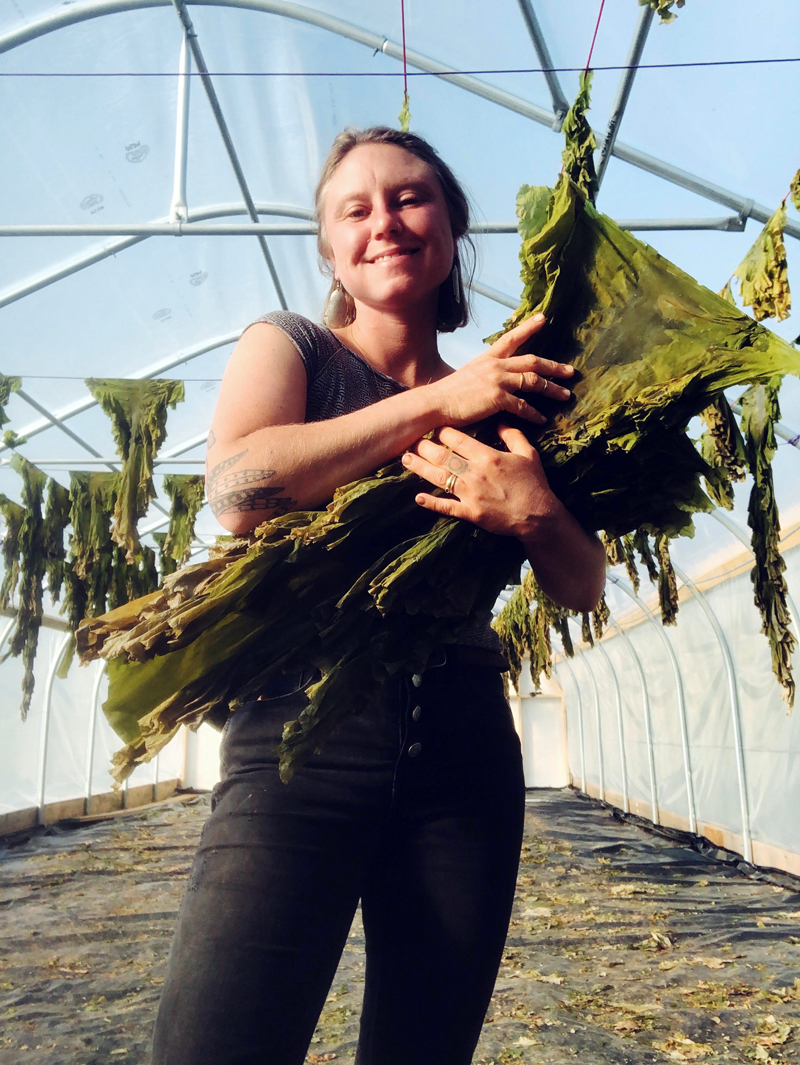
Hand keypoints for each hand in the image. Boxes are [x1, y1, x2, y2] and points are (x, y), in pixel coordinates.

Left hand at [401, 423, 558, 538]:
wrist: (538, 515)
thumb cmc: (534, 483)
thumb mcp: (527, 454)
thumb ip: (512, 435)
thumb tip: (499, 420)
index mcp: (487, 456)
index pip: (458, 439)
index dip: (443, 432)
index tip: (434, 427)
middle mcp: (475, 473)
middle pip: (442, 457)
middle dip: (424, 447)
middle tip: (410, 441)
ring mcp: (470, 494)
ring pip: (439, 478)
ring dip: (420, 468)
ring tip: (405, 460)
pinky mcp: (470, 513)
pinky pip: (447, 507)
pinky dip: (431, 503)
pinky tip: (418, 497)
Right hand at [427, 314, 573, 427]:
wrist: (436, 403)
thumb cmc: (449, 393)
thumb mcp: (469, 375)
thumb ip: (485, 374)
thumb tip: (494, 380)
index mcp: (488, 357)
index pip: (511, 337)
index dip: (528, 327)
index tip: (543, 318)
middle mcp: (496, 365)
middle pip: (533, 360)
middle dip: (554, 366)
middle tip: (570, 371)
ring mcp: (498, 381)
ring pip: (533, 381)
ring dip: (551, 389)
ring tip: (565, 395)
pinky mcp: (497, 398)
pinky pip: (522, 406)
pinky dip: (534, 414)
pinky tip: (542, 419)